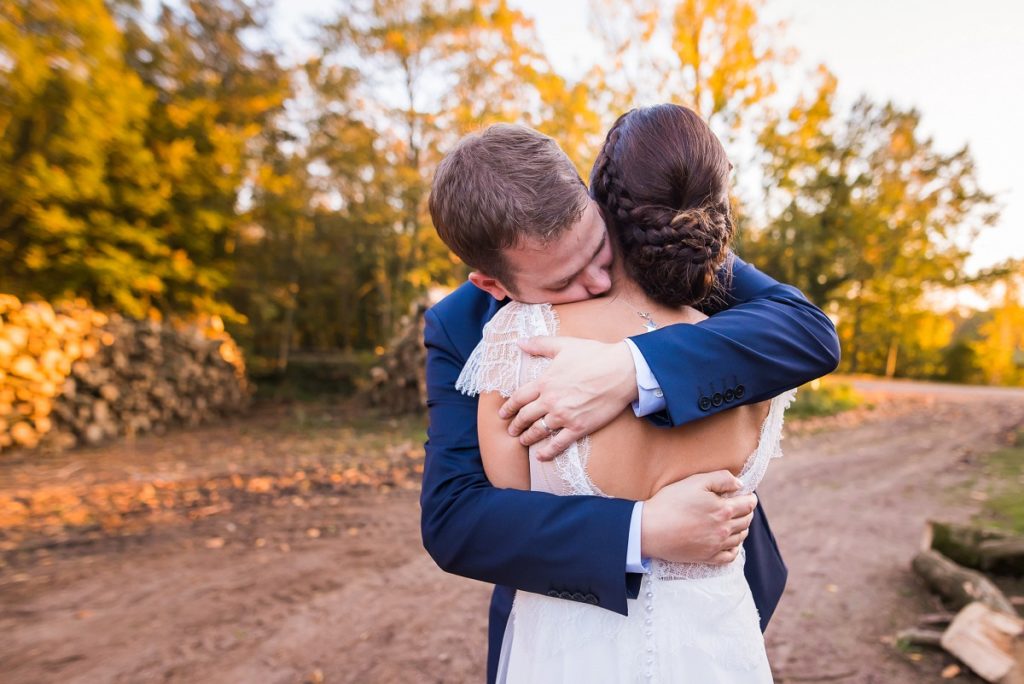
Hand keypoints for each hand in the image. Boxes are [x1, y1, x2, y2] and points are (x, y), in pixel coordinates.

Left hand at [498, 336, 637, 460]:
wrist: (621, 370)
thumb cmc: (594, 355)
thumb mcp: (564, 344)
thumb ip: (539, 344)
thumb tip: (519, 342)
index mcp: (545, 381)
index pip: (519, 397)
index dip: (508, 407)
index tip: (503, 414)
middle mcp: (550, 401)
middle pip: (525, 417)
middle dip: (515, 425)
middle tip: (511, 430)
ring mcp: (564, 416)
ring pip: (538, 431)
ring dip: (528, 437)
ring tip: (523, 441)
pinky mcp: (579, 427)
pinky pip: (558, 444)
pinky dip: (548, 452)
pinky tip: (541, 456)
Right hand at [641, 471, 756, 564]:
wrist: (650, 529)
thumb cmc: (670, 502)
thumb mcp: (695, 481)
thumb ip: (721, 478)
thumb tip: (740, 485)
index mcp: (723, 510)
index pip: (748, 505)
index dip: (750, 498)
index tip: (747, 495)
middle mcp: (724, 529)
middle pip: (746, 521)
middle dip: (747, 512)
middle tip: (741, 506)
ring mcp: (716, 545)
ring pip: (740, 537)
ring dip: (742, 528)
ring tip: (736, 521)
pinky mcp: (707, 557)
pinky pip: (730, 556)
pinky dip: (734, 548)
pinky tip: (730, 541)